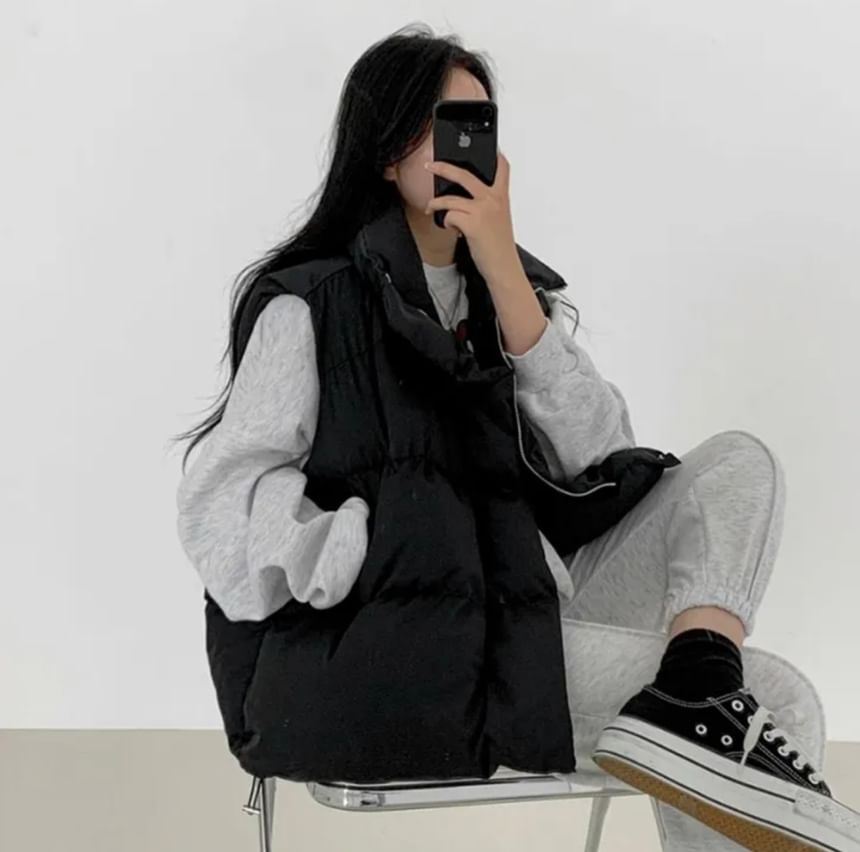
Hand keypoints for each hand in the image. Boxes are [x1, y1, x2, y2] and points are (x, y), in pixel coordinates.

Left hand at [424, 151, 518, 283]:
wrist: (504, 268)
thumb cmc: (499, 247)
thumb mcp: (498, 220)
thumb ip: (486, 205)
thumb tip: (459, 197)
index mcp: (502, 197)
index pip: (502, 167)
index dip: (494, 154)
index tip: (486, 146)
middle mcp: (493, 199)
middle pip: (464, 174)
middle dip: (443, 167)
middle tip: (430, 166)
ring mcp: (482, 210)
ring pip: (450, 198)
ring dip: (436, 203)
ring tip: (431, 208)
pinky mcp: (472, 223)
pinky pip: (450, 216)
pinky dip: (447, 223)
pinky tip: (452, 229)